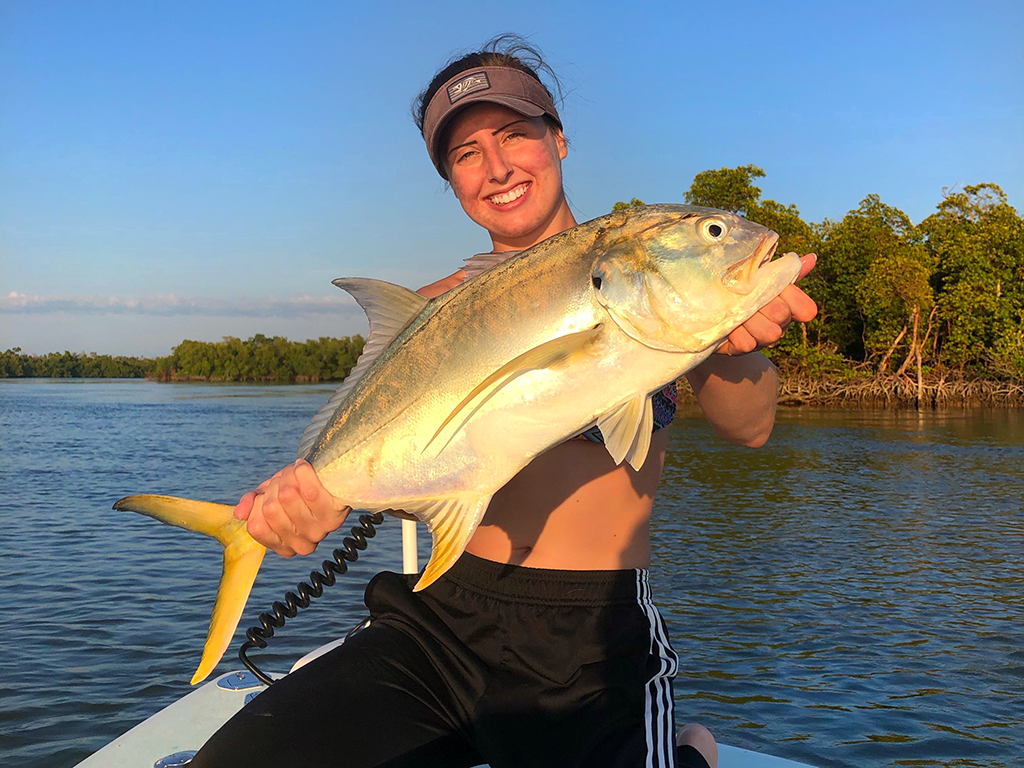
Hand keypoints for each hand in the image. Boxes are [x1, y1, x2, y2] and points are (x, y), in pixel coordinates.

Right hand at [234, 459, 351, 556]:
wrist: (332, 480)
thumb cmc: (299, 490)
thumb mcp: (270, 496)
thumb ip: (252, 504)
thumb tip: (239, 513)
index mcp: (283, 545)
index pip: (256, 526)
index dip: (259, 503)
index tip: (269, 495)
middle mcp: (301, 545)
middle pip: (270, 509)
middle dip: (274, 487)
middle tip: (285, 482)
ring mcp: (318, 532)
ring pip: (286, 497)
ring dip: (288, 477)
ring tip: (297, 475)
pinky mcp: (334, 517)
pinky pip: (309, 491)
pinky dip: (302, 472)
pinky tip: (304, 468)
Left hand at [716, 253, 817, 354]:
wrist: (709, 310)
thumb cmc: (739, 289)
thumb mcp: (757, 275)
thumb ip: (781, 269)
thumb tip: (811, 258)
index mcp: (786, 304)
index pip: (804, 307)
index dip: (794, 299)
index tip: (779, 290)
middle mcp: (779, 324)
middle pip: (781, 314)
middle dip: (763, 304)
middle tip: (746, 296)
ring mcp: (763, 339)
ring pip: (769, 333)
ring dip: (749, 320)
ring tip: (735, 311)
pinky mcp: (744, 349)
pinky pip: (747, 344)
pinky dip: (737, 334)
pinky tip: (729, 327)